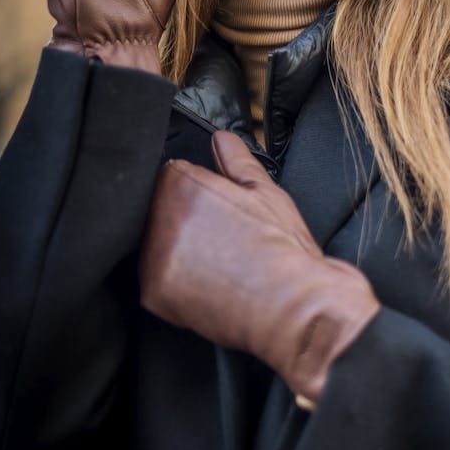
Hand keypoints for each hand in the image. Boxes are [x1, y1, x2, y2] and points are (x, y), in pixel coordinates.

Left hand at [139, 131, 380, 405]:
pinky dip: (177, 282)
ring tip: (222, 260)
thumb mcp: (267, 195)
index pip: (172, 174)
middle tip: (227, 236)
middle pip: (160, 208)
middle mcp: (162, 221)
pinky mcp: (154, 294)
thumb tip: (222, 138)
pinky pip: (156, 279)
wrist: (296, 311)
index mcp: (185, 188)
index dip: (200, 187)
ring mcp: (154, 259)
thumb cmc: (286, 253)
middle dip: (188, 218)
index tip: (221, 206)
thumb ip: (236, 161)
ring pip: (157, 243)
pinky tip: (211, 282)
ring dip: (180, 250)